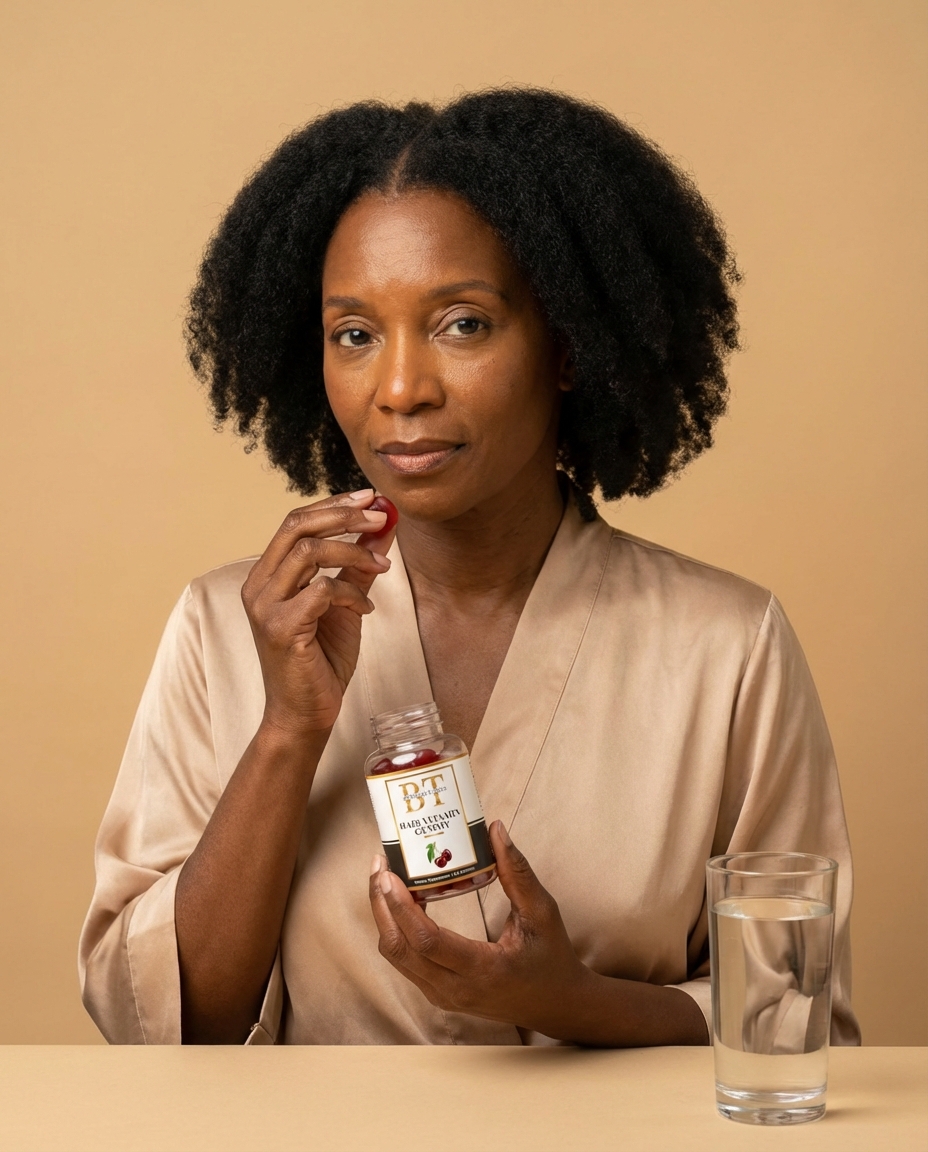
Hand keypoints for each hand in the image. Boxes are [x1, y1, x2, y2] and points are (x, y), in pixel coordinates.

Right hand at [242, 489, 394, 737]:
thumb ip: (359, 565)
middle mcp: (258, 585)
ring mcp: (265, 607)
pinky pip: (322, 591)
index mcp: (268, 575)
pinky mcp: (280, 628)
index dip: (334, 503)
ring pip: (309, 553)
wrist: (307, 713)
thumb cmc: (322, 660)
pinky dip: (352, 594)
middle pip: (297, 525)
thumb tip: (384, 526)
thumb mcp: (346, 603)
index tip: (371, 498)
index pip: (296, 521)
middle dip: (343, 515)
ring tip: (382, 569)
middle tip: (381, 515)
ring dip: (354, 554)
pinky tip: (365, 612)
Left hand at [369, 821, 592, 1038]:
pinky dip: (396, 929)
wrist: (554, 1004)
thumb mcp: (542, 912)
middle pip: (399, 949)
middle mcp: (456, 989)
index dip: (401, 907)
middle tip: (380, 864)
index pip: (427, 941)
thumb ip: (517, 872)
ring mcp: (443, 996)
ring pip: (396, 956)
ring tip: (384, 876)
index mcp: (483, 970)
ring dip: (384, 915)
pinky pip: (405, 961)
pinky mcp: (438, 994)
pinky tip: (400, 900)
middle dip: (381, 904)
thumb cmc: (551, 957)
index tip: (389, 874)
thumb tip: (494, 829)